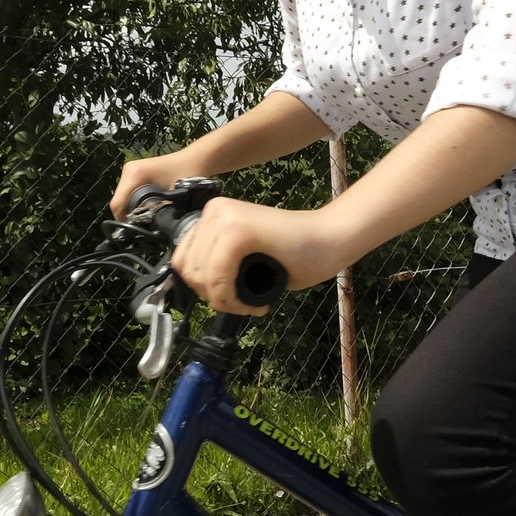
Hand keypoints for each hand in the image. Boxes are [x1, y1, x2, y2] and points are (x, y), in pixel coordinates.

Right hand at [111, 153, 198, 219]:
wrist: (195, 159)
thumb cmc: (188, 173)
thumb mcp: (174, 196)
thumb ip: (160, 211)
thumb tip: (150, 227)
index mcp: (135, 174)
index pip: (117, 203)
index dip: (123, 220)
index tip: (134, 231)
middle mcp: (129, 170)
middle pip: (118, 201)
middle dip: (127, 215)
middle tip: (143, 226)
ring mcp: (131, 170)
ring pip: (123, 197)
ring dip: (130, 209)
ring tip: (145, 218)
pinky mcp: (135, 172)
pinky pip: (128, 192)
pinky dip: (133, 201)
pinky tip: (146, 208)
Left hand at [170, 197, 350, 315]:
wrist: (332, 240)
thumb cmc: (297, 253)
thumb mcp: (244, 259)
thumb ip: (218, 264)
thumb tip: (198, 287)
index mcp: (213, 215)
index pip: (183, 261)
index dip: (206, 289)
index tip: (234, 298)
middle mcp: (214, 211)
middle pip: (188, 270)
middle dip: (214, 297)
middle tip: (245, 304)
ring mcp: (224, 217)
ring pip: (201, 277)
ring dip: (225, 301)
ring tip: (251, 304)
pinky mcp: (238, 229)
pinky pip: (218, 278)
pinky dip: (233, 300)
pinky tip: (255, 304)